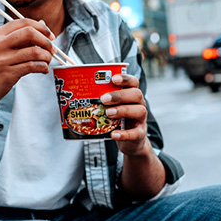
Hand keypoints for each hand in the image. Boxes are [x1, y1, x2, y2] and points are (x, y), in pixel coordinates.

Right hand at [0, 19, 53, 123]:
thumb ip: (19, 36)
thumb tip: (42, 24)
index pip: (22, 22)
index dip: (40, 27)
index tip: (49, 35)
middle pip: (30, 32)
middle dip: (46, 40)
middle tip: (52, 48)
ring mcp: (3, 59)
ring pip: (34, 51)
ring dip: (46, 56)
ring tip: (47, 61)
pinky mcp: (8, 74)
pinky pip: (32, 66)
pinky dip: (42, 67)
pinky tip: (42, 69)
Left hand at [101, 72, 166, 198]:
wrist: (131, 141)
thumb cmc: (118, 120)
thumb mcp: (112, 107)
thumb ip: (103, 99)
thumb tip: (79, 93)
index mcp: (132, 95)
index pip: (133, 82)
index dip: (125, 78)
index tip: (113, 78)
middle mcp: (139, 104)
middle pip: (136, 94)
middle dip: (119, 95)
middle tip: (104, 99)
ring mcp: (141, 119)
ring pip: (139, 111)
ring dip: (122, 111)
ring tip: (108, 113)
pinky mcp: (139, 134)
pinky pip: (135, 133)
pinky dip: (123, 134)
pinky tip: (113, 134)